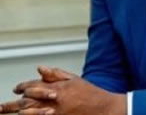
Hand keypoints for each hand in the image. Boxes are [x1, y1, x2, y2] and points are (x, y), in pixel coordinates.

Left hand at [0, 66, 124, 114]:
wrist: (102, 108)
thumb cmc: (89, 93)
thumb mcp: (74, 79)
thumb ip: (56, 74)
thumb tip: (40, 68)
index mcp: (57, 87)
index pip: (33, 85)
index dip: (22, 87)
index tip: (16, 89)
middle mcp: (53, 99)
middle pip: (26, 101)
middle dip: (11, 104)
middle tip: (0, 107)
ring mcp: (54, 111)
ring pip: (29, 112)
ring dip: (16, 112)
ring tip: (5, 112)